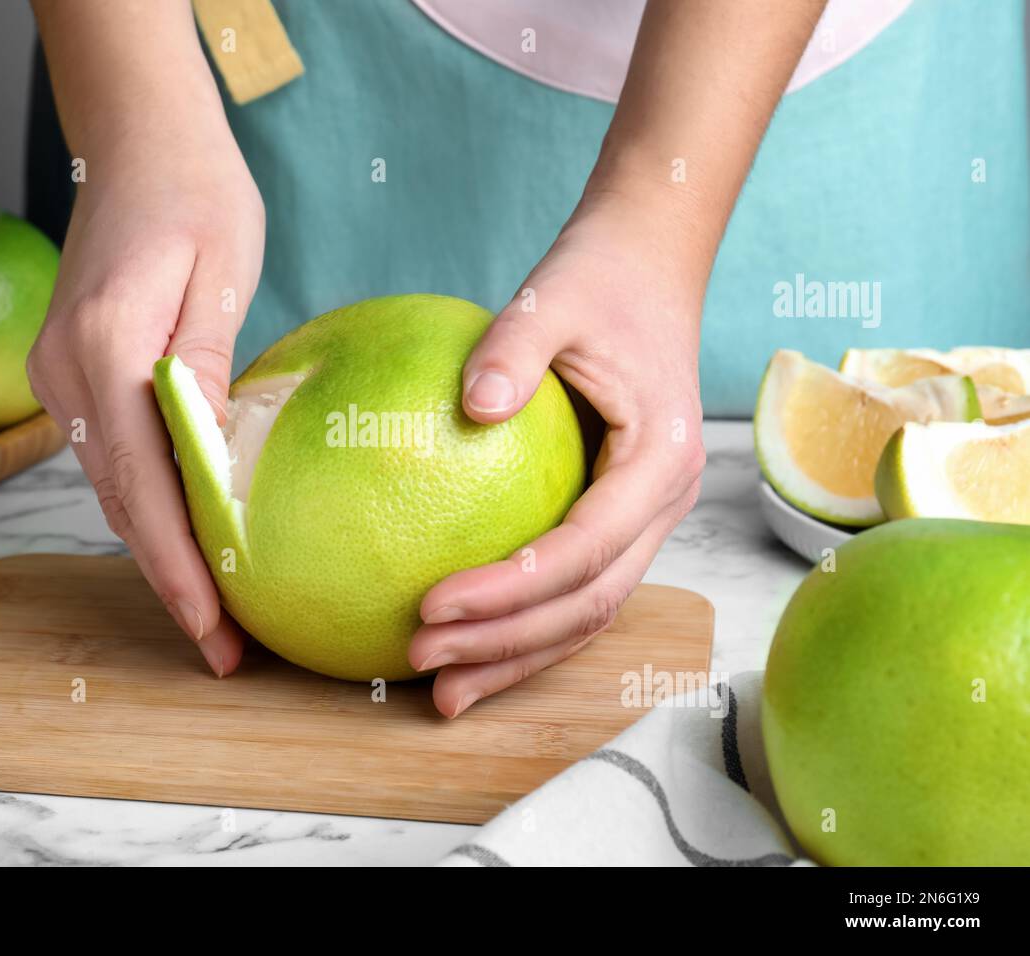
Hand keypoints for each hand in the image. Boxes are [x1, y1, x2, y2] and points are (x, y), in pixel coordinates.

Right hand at [26, 135, 263, 678]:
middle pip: (121, 503)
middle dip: (173, 581)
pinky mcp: (71, 375)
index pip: (143, 486)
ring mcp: (58, 377)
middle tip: (225, 649)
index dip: (179, 567)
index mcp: (105, 349)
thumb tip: (214, 467)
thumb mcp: (222, 274)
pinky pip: (113, 460)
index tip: (214, 629)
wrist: (139, 142)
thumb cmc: (197, 193)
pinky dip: (150, 508)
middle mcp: (65, 374)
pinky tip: (190, 540)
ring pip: (113, 489)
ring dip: (161, 552)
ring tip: (215, 613)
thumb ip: (208, 370)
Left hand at [409, 198, 705, 716]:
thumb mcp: (551, 298)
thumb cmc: (600, 280)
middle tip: (421, 659)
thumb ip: (513, 350)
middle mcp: (662, 503)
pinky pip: (574, 588)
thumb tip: (469, 408)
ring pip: (586, 613)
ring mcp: (644, 518)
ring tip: (441, 691)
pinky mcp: (616, 517)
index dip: (511, 589)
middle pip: (587, 603)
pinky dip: (525, 626)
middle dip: (506, 643)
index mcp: (658, 459)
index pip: (583, 549)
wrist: (647, 267)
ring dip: (516, 656)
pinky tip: (468, 647)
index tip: (432, 604)